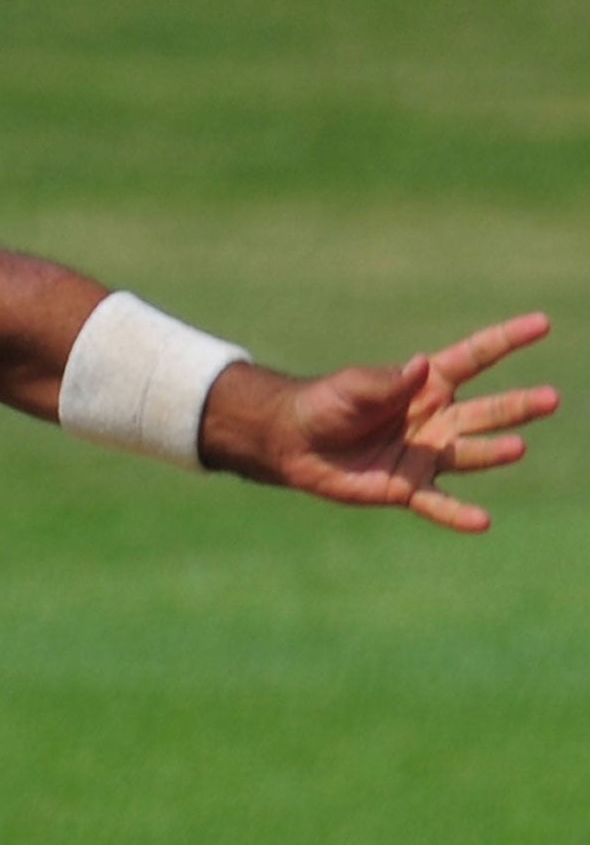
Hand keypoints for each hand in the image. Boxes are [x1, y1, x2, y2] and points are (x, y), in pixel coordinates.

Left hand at [257, 311, 559, 531]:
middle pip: (488, 411)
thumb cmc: (325, 403)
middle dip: (519, 405)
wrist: (293, 443)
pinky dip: (459, 515)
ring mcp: (427, 455)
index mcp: (427, 384)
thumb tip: (420, 366)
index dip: (508, 339)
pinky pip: (439, 504)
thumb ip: (386, 381)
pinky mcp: (408, 487)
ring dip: (494, 452)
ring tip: (517, 447)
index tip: (543, 323)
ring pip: (471, 454)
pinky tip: (482, 521)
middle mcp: (437, 419)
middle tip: (551, 398)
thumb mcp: (352, 387)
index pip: (475, 358)